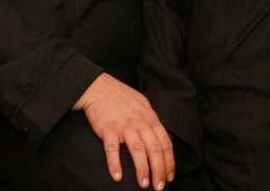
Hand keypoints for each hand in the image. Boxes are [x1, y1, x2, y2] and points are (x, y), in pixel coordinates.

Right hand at [74, 73, 174, 189]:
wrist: (100, 88)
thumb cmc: (122, 97)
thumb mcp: (144, 105)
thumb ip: (153, 122)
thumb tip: (163, 139)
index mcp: (150, 118)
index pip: (165, 142)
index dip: (169, 161)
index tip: (169, 176)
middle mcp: (140, 122)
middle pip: (154, 149)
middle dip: (158, 170)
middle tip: (159, 187)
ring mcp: (124, 126)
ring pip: (137, 150)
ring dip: (142, 169)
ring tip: (144, 184)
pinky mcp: (108, 129)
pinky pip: (112, 149)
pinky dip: (115, 164)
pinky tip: (117, 176)